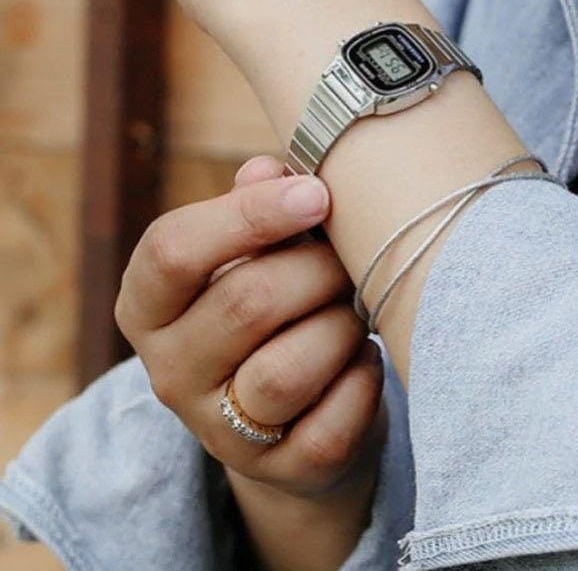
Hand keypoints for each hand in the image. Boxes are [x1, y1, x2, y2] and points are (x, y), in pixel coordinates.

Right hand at [115, 155, 385, 498]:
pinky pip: (333, 422)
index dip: (250, 215)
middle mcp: (170, 371)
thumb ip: (255, 207)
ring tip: (355, 308)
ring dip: (341, 325)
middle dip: (318, 270)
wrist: (293, 416)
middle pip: (246, 304)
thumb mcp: (253, 254)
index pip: (173, 251)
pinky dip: (364, 380)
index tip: (316, 193)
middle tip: (349, 260)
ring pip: (286, 371)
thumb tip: (269, 169)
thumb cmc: (275, 309)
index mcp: (150, 305)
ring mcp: (219, 431)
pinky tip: (364, 358)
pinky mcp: (279, 471)